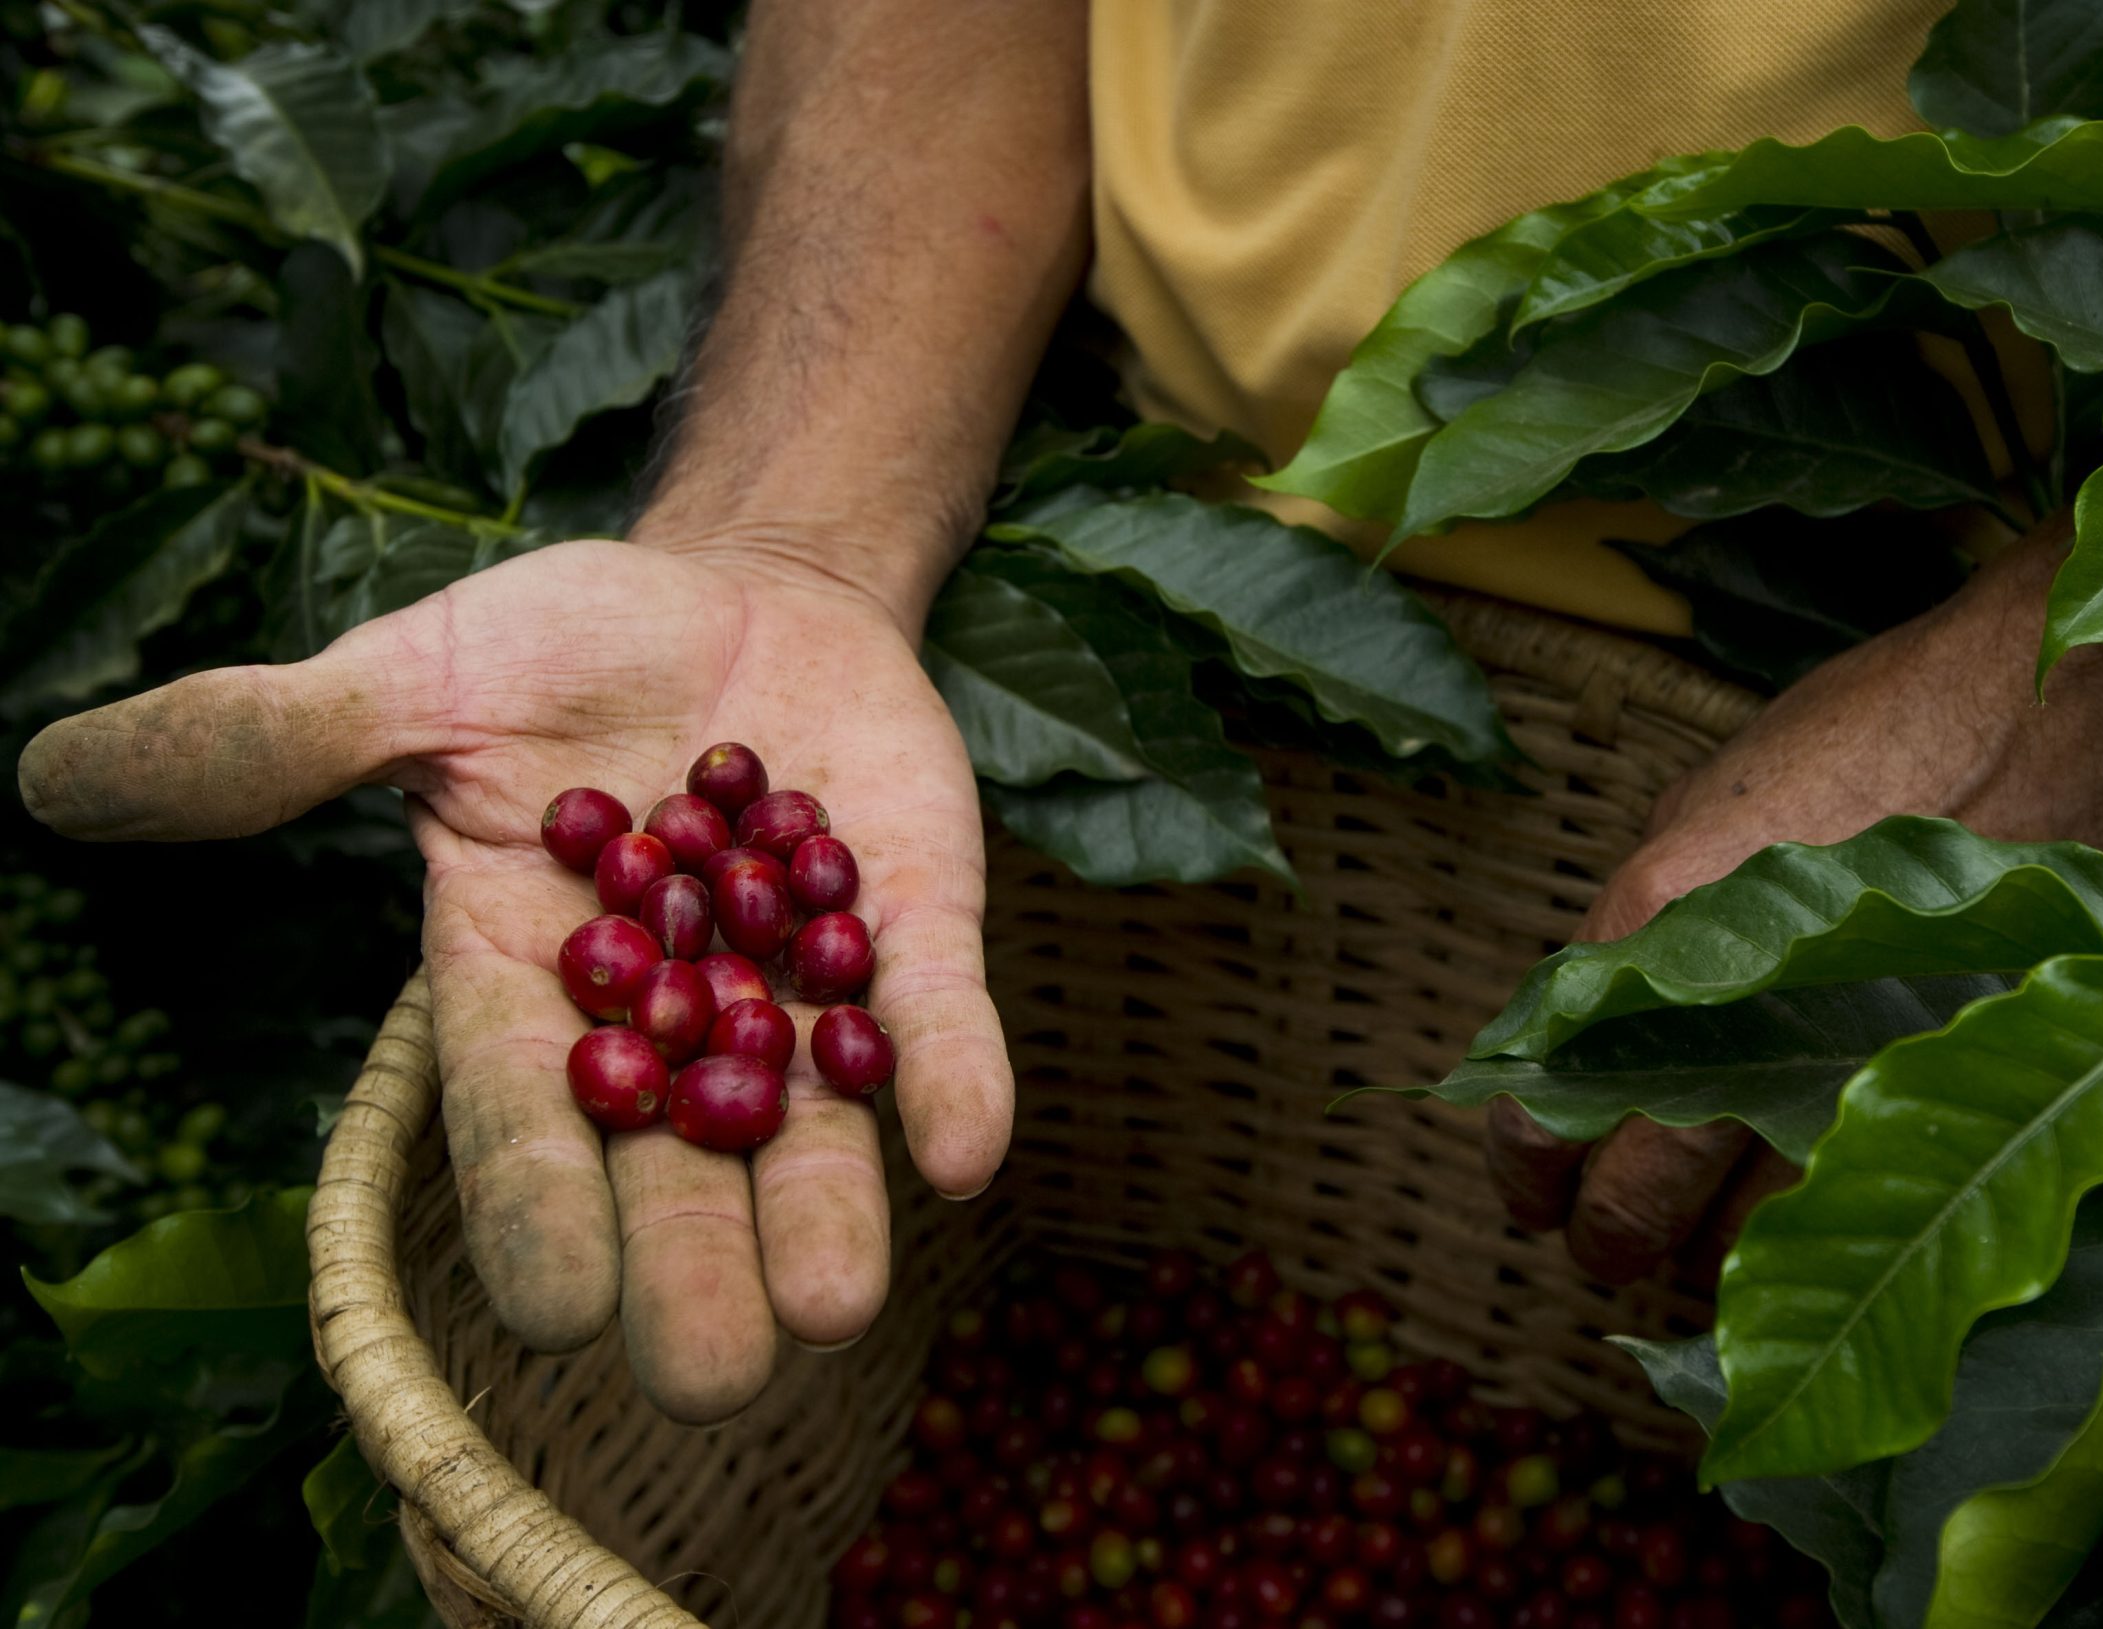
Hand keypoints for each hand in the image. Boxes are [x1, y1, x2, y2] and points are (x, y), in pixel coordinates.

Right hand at [17, 535, 1007, 1422]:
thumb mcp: (418, 679)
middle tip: (710, 1373)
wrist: (745, 592)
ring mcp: (795, 984)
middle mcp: (662, 1019)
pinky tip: (967, 1150)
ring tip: (833, 1307)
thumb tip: (54, 773)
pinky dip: (950, 1078)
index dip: (536, 1207)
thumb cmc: (564, 651)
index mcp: (524, 983)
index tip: (556, 1311)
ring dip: (824, 1216)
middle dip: (688, 1268)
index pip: (519, 1117)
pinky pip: (932, 1019)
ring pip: (809, 1130)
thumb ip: (277, 742)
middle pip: (671, 1170)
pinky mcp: (912, 934)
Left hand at [1483, 514, 2102, 1285]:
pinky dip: (1827, 1227)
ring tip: (1697, 1247)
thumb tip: (1586, 1021)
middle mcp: (1750, 1002)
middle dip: (1610, 1234)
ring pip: (1756, 1227)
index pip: (1554, 1090)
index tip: (1528, 1187)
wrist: (2067, 707)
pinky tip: (1808, 1227)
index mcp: (1664, 917)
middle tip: (1597, 1248)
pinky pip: (1865, 1197)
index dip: (1529, 1159)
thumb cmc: (1879, 729)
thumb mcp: (1716, 805)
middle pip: (1644, 1187)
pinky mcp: (1954, 1082)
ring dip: (1713, 1254)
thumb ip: (1648, 926)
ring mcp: (1860, 1057)